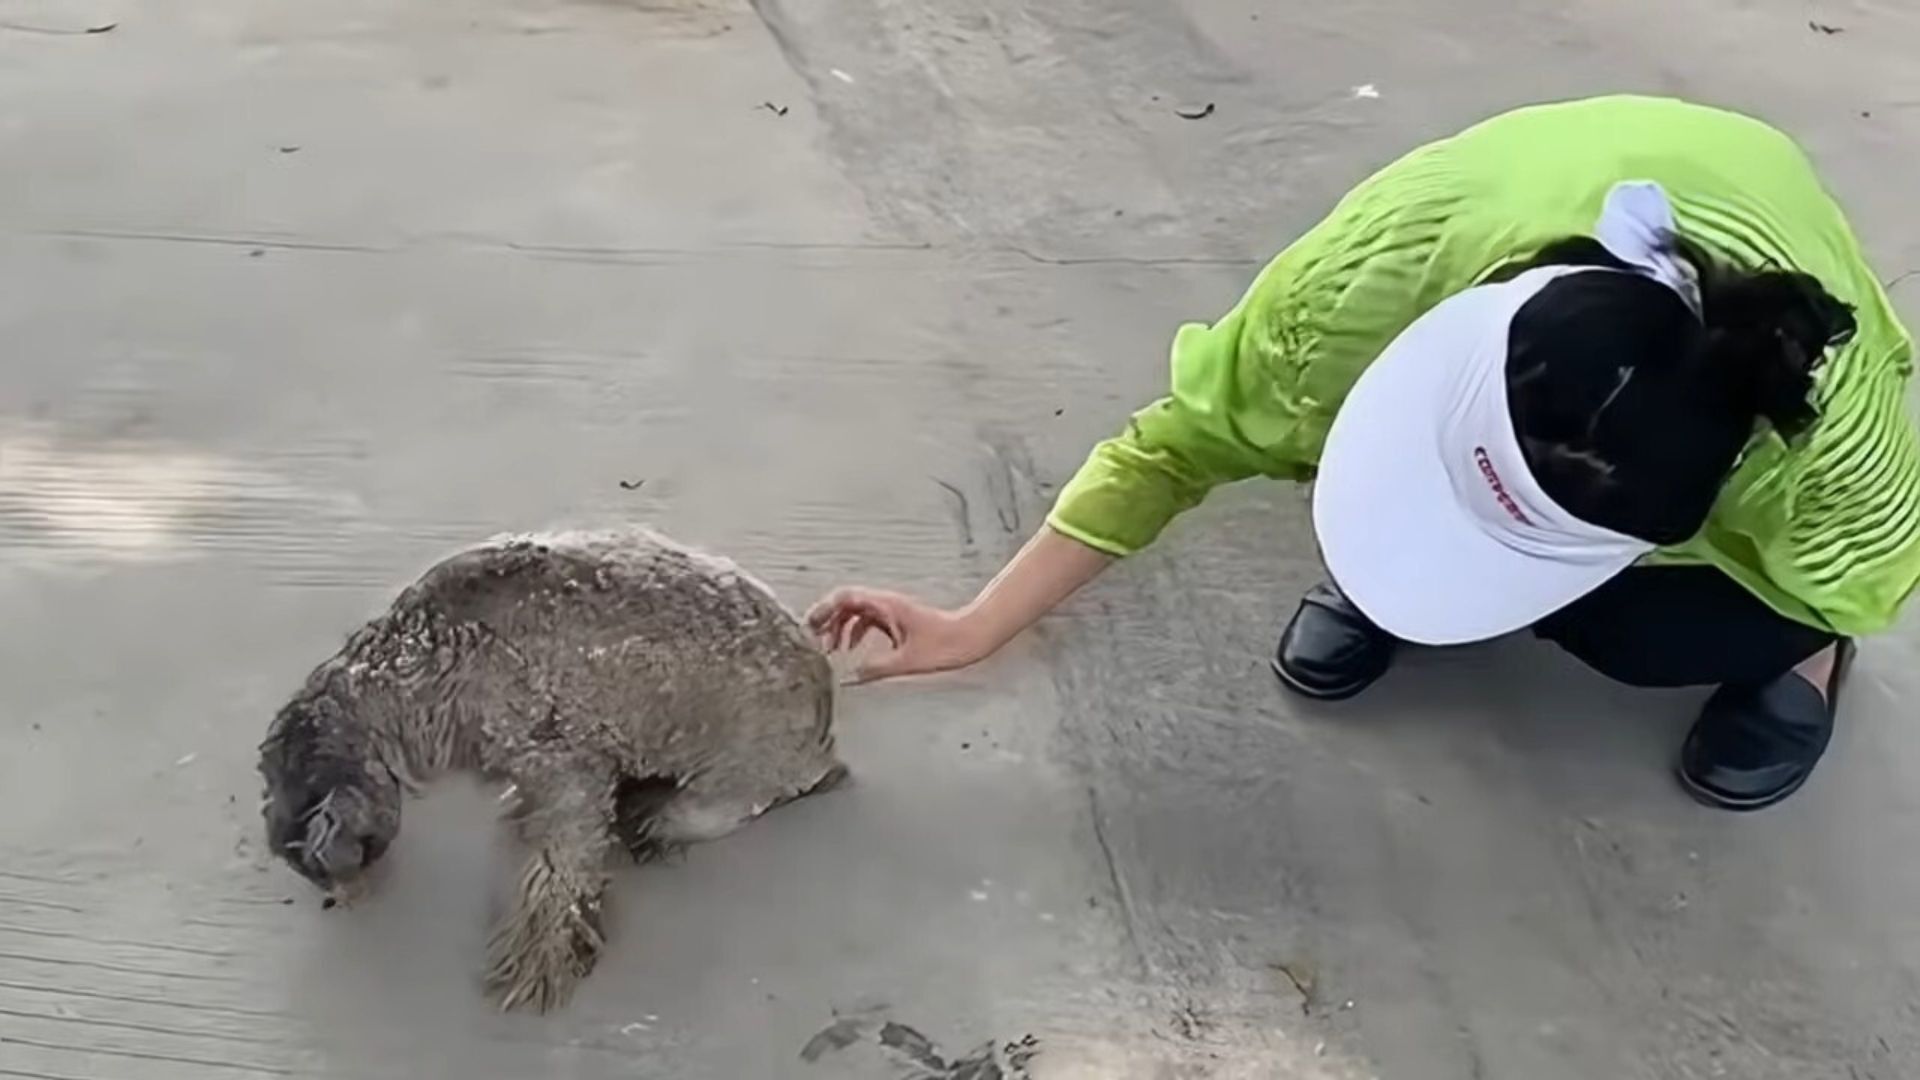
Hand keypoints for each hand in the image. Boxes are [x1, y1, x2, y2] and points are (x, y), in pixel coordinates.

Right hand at [806, 587, 987, 683]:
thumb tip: (849, 678)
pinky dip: (855, 633)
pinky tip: (851, 650)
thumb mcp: (907, 661)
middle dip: (827, 620)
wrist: (970, 637)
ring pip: (856, 613)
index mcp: (886, 606)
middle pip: (846, 603)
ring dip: (840, 628)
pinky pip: (869, 621)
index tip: (810, 625)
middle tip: (812, 639)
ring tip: (829, 649)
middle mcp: (886, 604)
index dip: (824, 609)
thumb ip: (875, 669)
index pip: (845, 598)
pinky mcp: (897, 620)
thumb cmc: (946, 644)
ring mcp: (892, 611)